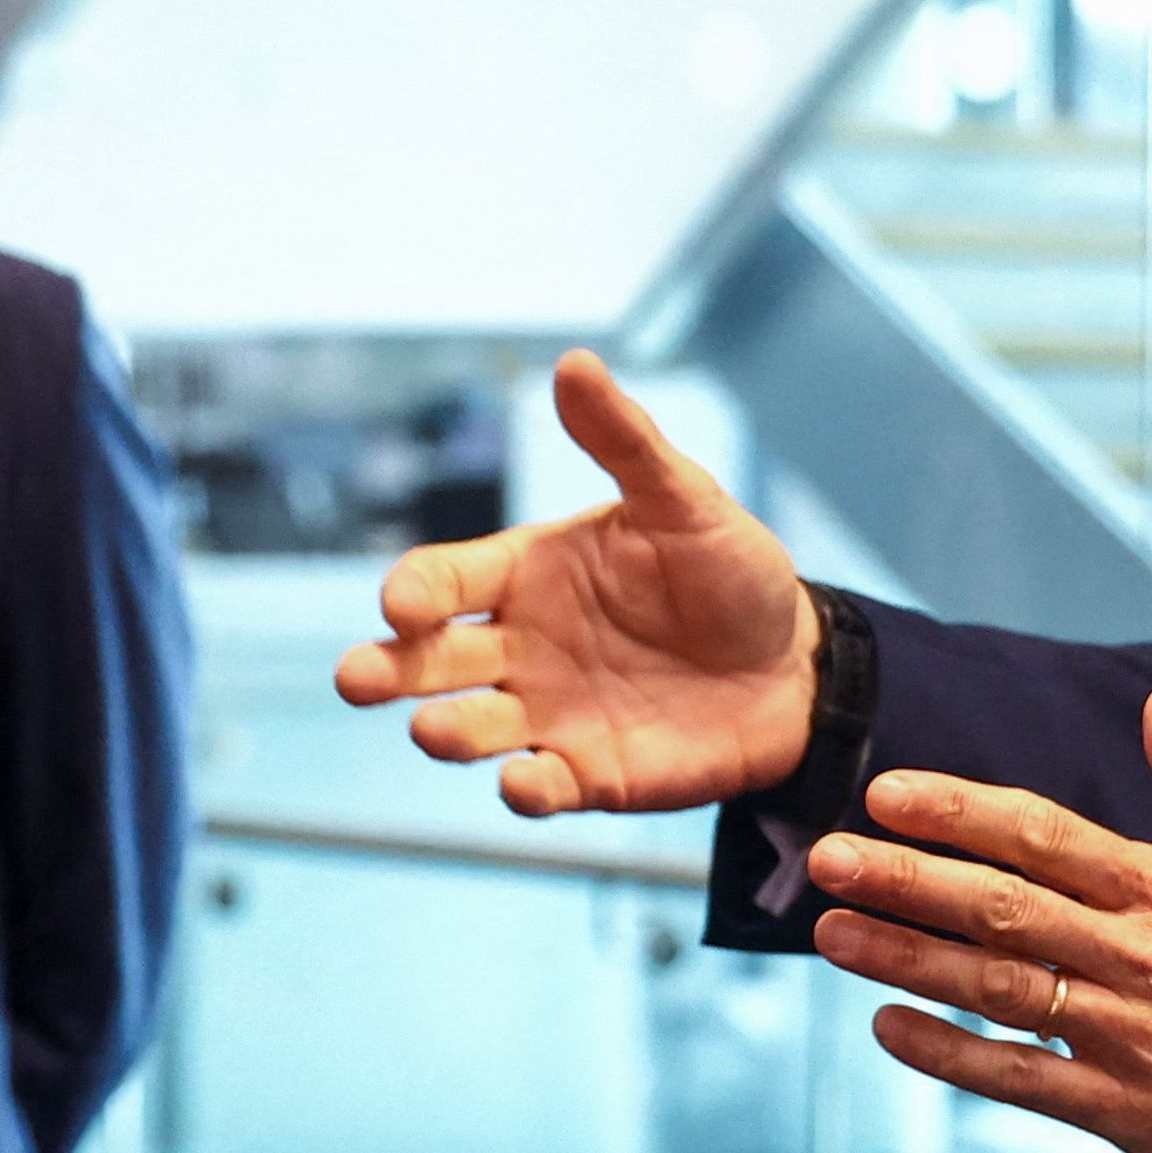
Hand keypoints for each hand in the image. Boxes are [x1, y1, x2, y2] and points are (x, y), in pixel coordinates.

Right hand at [334, 352, 817, 816]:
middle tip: (355, 679)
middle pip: (429, 661)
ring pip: (471, 727)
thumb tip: (573, 362)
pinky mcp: (588, 774)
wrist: (795, 667)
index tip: (403, 603)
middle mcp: (519, 646)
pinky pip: (541, 786)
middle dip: (387, 670)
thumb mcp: (684, 498)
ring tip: (431, 731)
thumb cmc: (731, 572)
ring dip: (446, 731)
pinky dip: (525, 789)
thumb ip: (624, 441)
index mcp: (526, 573)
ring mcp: (547, 714)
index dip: (415, 591)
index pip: (444, 578)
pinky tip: (524, 783)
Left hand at [807, 686, 1151, 1152]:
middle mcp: (1142, 958)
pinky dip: (952, 1053)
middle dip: (905, 877)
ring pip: (998, 988)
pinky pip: (1022, 1078)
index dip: (960, 811)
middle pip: (1003, 906)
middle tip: (823, 855)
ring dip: (907, 958)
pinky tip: (889, 1027)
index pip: (1046, 834)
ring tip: (830, 932)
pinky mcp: (1129, 1114)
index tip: (888, 792)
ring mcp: (1132, 1038)